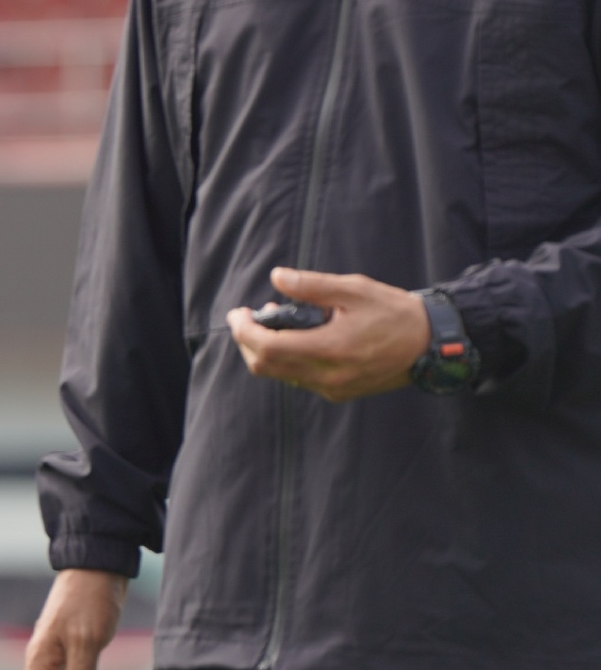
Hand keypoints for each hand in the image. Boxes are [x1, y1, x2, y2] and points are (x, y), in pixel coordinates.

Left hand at [227, 267, 427, 401]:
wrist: (432, 344)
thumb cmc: (393, 312)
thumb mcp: (354, 290)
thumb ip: (312, 286)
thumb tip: (276, 277)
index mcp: (329, 349)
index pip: (266, 347)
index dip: (243, 330)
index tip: (238, 313)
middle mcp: (328, 376)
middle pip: (265, 366)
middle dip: (248, 341)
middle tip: (251, 317)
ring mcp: (334, 388)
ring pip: (280, 375)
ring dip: (267, 350)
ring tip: (277, 321)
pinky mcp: (341, 393)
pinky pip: (300, 380)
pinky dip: (287, 360)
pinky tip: (298, 337)